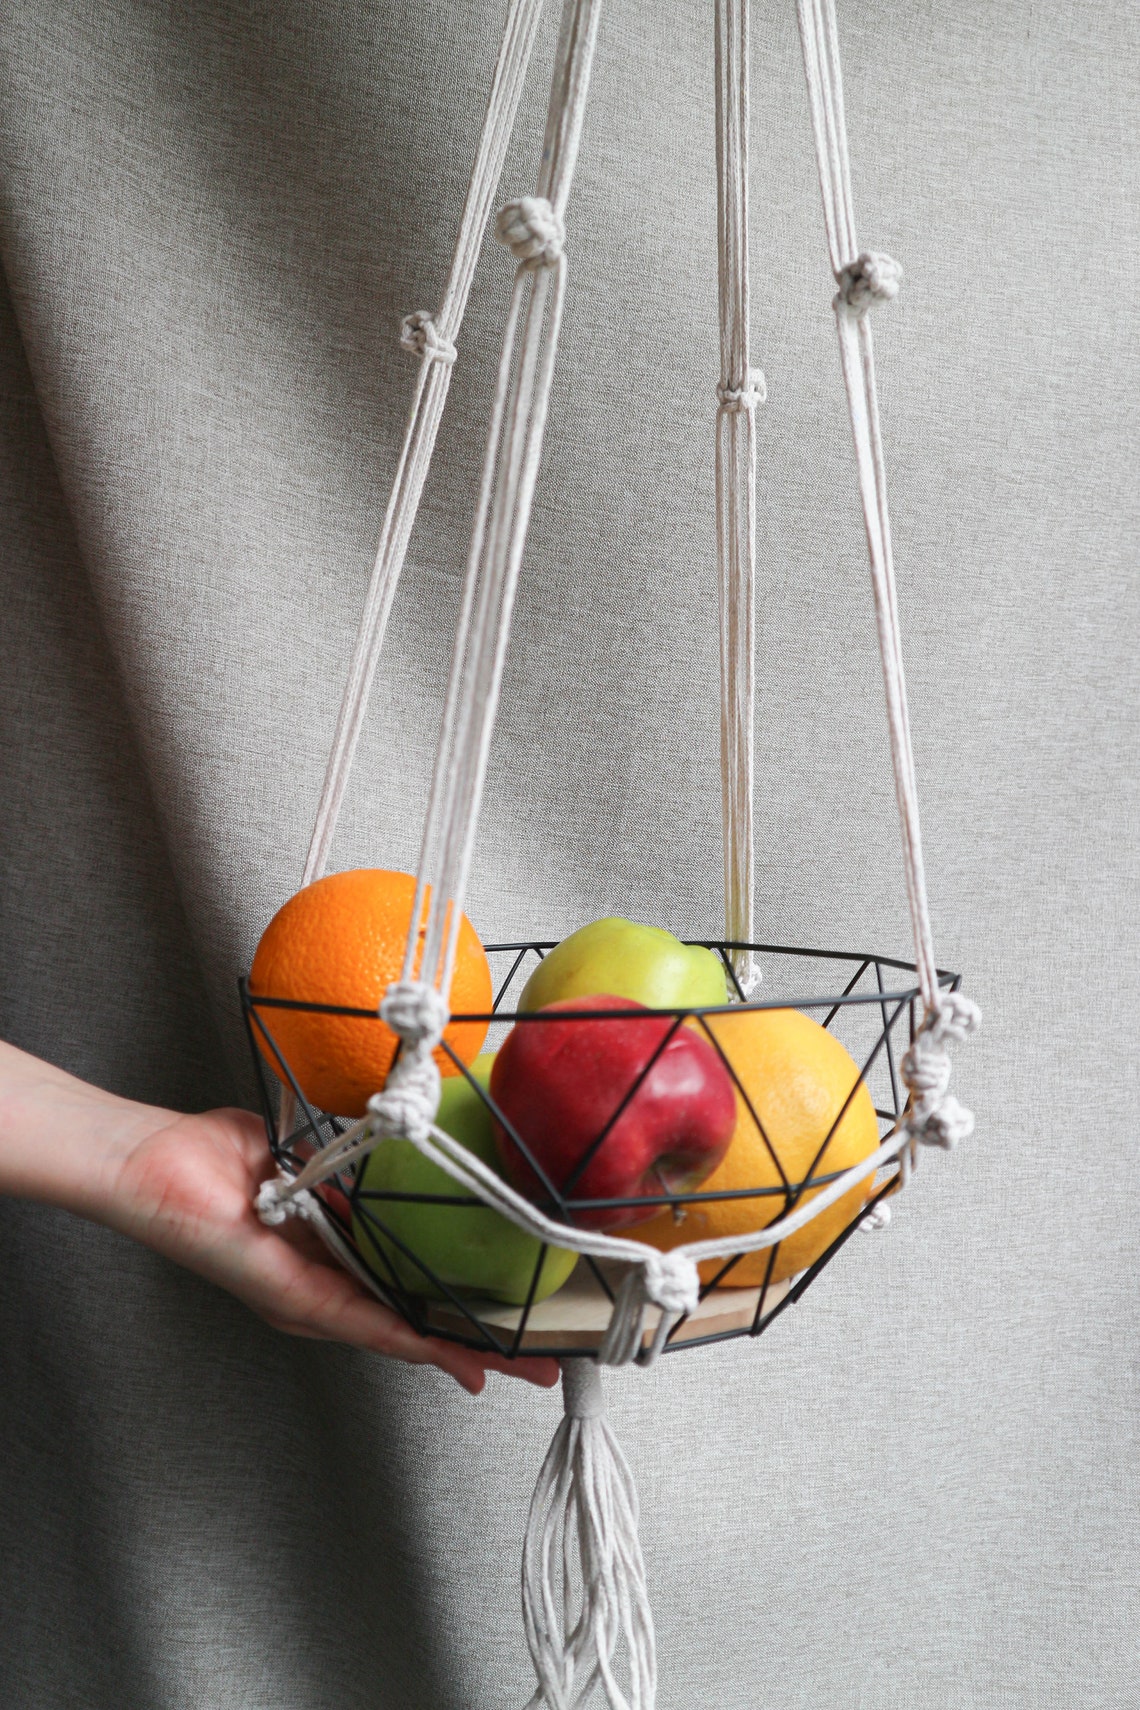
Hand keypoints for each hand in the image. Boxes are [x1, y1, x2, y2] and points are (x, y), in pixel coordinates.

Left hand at [0, 1042, 558, 1395]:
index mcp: (328, 1257)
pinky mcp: (288, 1297)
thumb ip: (348, 1167)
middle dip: (478, 1346)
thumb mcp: (305, 1158)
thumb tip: (392, 1151)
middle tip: (538, 1362)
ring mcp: (307, 1300)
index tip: (510, 1323)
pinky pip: (357, 1320)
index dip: (460, 1311)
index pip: (407, 1289)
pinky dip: (404, 1337)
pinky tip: (443, 1350)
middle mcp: (322, 1290)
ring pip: (398, 1333)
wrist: (154, 1162)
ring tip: (511, 1366)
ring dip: (457, 1350)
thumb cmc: (211, 1157)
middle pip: (414, 1324)